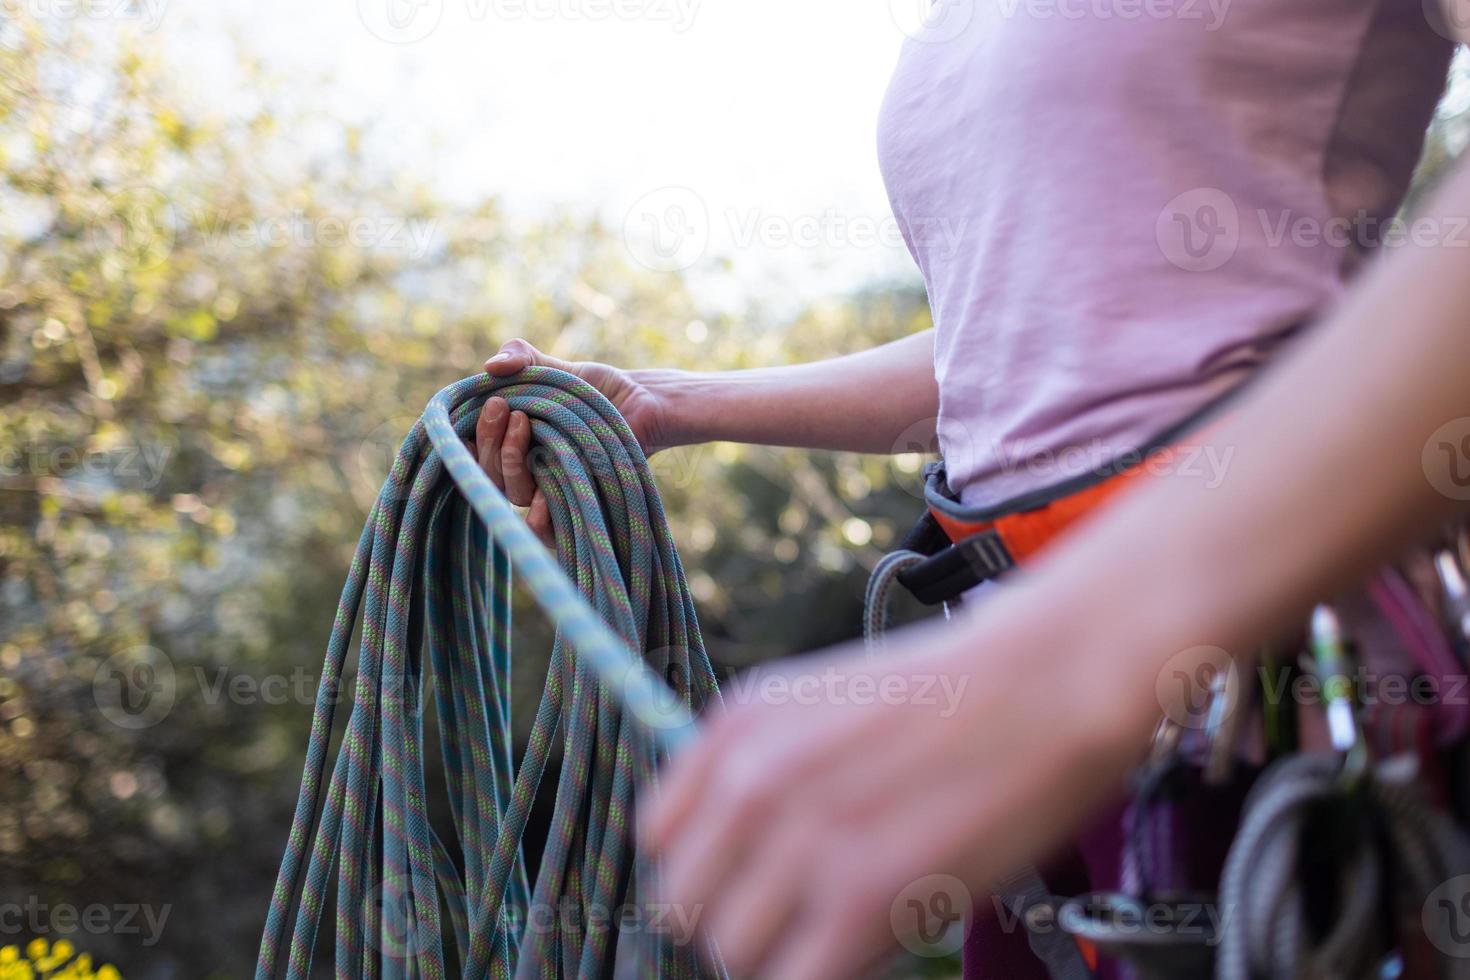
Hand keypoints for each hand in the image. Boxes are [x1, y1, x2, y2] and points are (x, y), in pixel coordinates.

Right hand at [475, 338, 673, 543]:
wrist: (642, 404)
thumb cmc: (595, 389)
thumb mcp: (555, 367)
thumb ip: (521, 358)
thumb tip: (491, 366)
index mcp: (510, 444)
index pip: (473, 451)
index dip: (467, 437)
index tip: (485, 405)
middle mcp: (524, 471)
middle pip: (488, 472)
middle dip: (488, 439)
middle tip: (502, 406)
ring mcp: (548, 490)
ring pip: (512, 493)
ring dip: (510, 460)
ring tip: (524, 422)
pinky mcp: (574, 507)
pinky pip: (545, 529)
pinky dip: (538, 517)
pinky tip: (540, 497)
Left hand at [639, 607, 1155, 978]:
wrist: (1050, 680)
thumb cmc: (958, 696)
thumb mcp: (825, 703)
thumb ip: (766, 771)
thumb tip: (739, 860)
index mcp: (735, 725)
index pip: (659, 838)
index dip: (709, 873)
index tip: (753, 886)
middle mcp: (751, 778)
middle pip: (684, 908)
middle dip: (741, 925)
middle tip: (806, 922)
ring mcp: (801, 838)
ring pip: (735, 956)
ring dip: (785, 959)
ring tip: (849, 932)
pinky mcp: (861, 897)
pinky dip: (829, 977)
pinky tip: (877, 945)